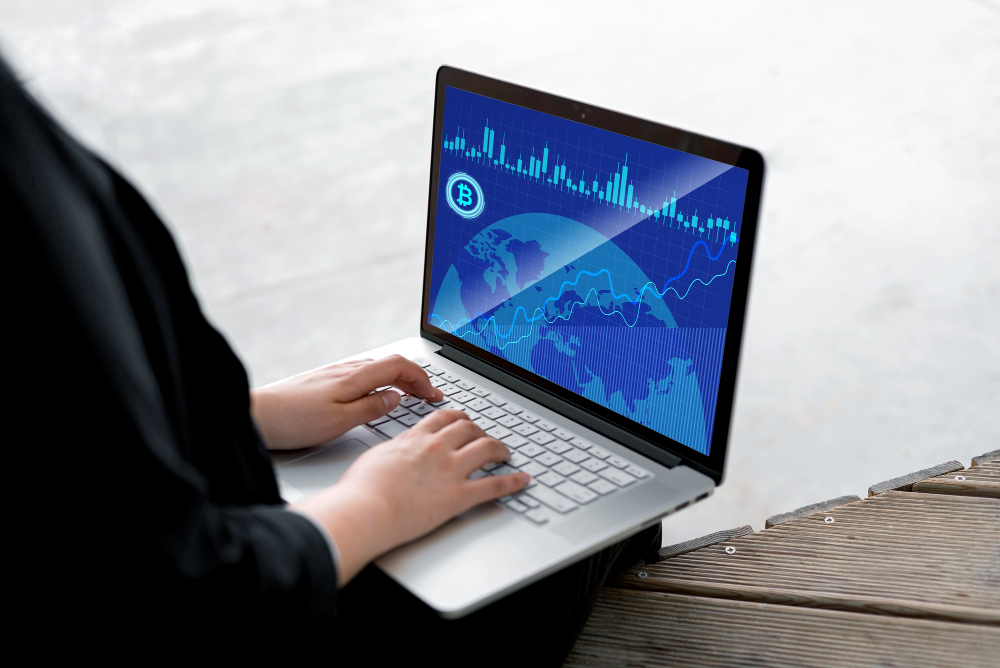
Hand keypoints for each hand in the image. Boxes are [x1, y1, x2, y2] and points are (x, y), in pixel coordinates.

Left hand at [250, 355, 443, 449]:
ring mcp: (333, 373)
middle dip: (415, 379)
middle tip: (430, 397)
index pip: (399, 365)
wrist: (255, 414)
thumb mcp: (339, 421)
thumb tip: (396, 397)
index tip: (434, 395)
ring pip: (376, 369)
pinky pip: (362, 375)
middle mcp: (346, 370)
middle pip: (390, 365)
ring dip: (398, 380)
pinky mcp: (323, 381)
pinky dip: (380, 382)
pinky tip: (376, 395)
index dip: (422, 378)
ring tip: (410, 397)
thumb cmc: (293, 421)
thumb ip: (371, 407)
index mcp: (354, 377)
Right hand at [292, 409, 529, 584]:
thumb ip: (394, 451)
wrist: (365, 509)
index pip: (444, 418)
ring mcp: (451, 470)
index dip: (459, 418)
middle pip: (469, 428)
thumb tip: (397, 452)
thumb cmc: (362, 489)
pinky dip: (513, 482)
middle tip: (485, 437)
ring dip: (500, 449)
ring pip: (487, 448)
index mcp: (415, 438)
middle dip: (481, 430)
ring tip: (505, 453)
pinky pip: (494, 485)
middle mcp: (437, 448)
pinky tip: (522, 480)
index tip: (464, 421)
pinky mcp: (459, 496)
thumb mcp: (375, 457)